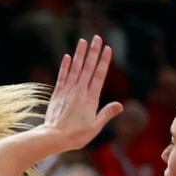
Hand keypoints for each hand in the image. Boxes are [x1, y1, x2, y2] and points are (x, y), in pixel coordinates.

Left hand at [41, 36, 122, 152]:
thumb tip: (120, 105)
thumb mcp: (95, 126)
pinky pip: (62, 76)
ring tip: (83, 41)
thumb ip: (107, 113)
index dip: (104, 61)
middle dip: (93, 52)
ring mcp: (68, 91)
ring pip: (75, 68)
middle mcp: (80, 91)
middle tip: (97, 38)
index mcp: (91, 98)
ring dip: (80, 54)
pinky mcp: (58, 94)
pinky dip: (65, 66)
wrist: (54, 137)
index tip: (108, 49)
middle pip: (88, 67)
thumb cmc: (76, 135)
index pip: (99, 75)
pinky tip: (68, 56)